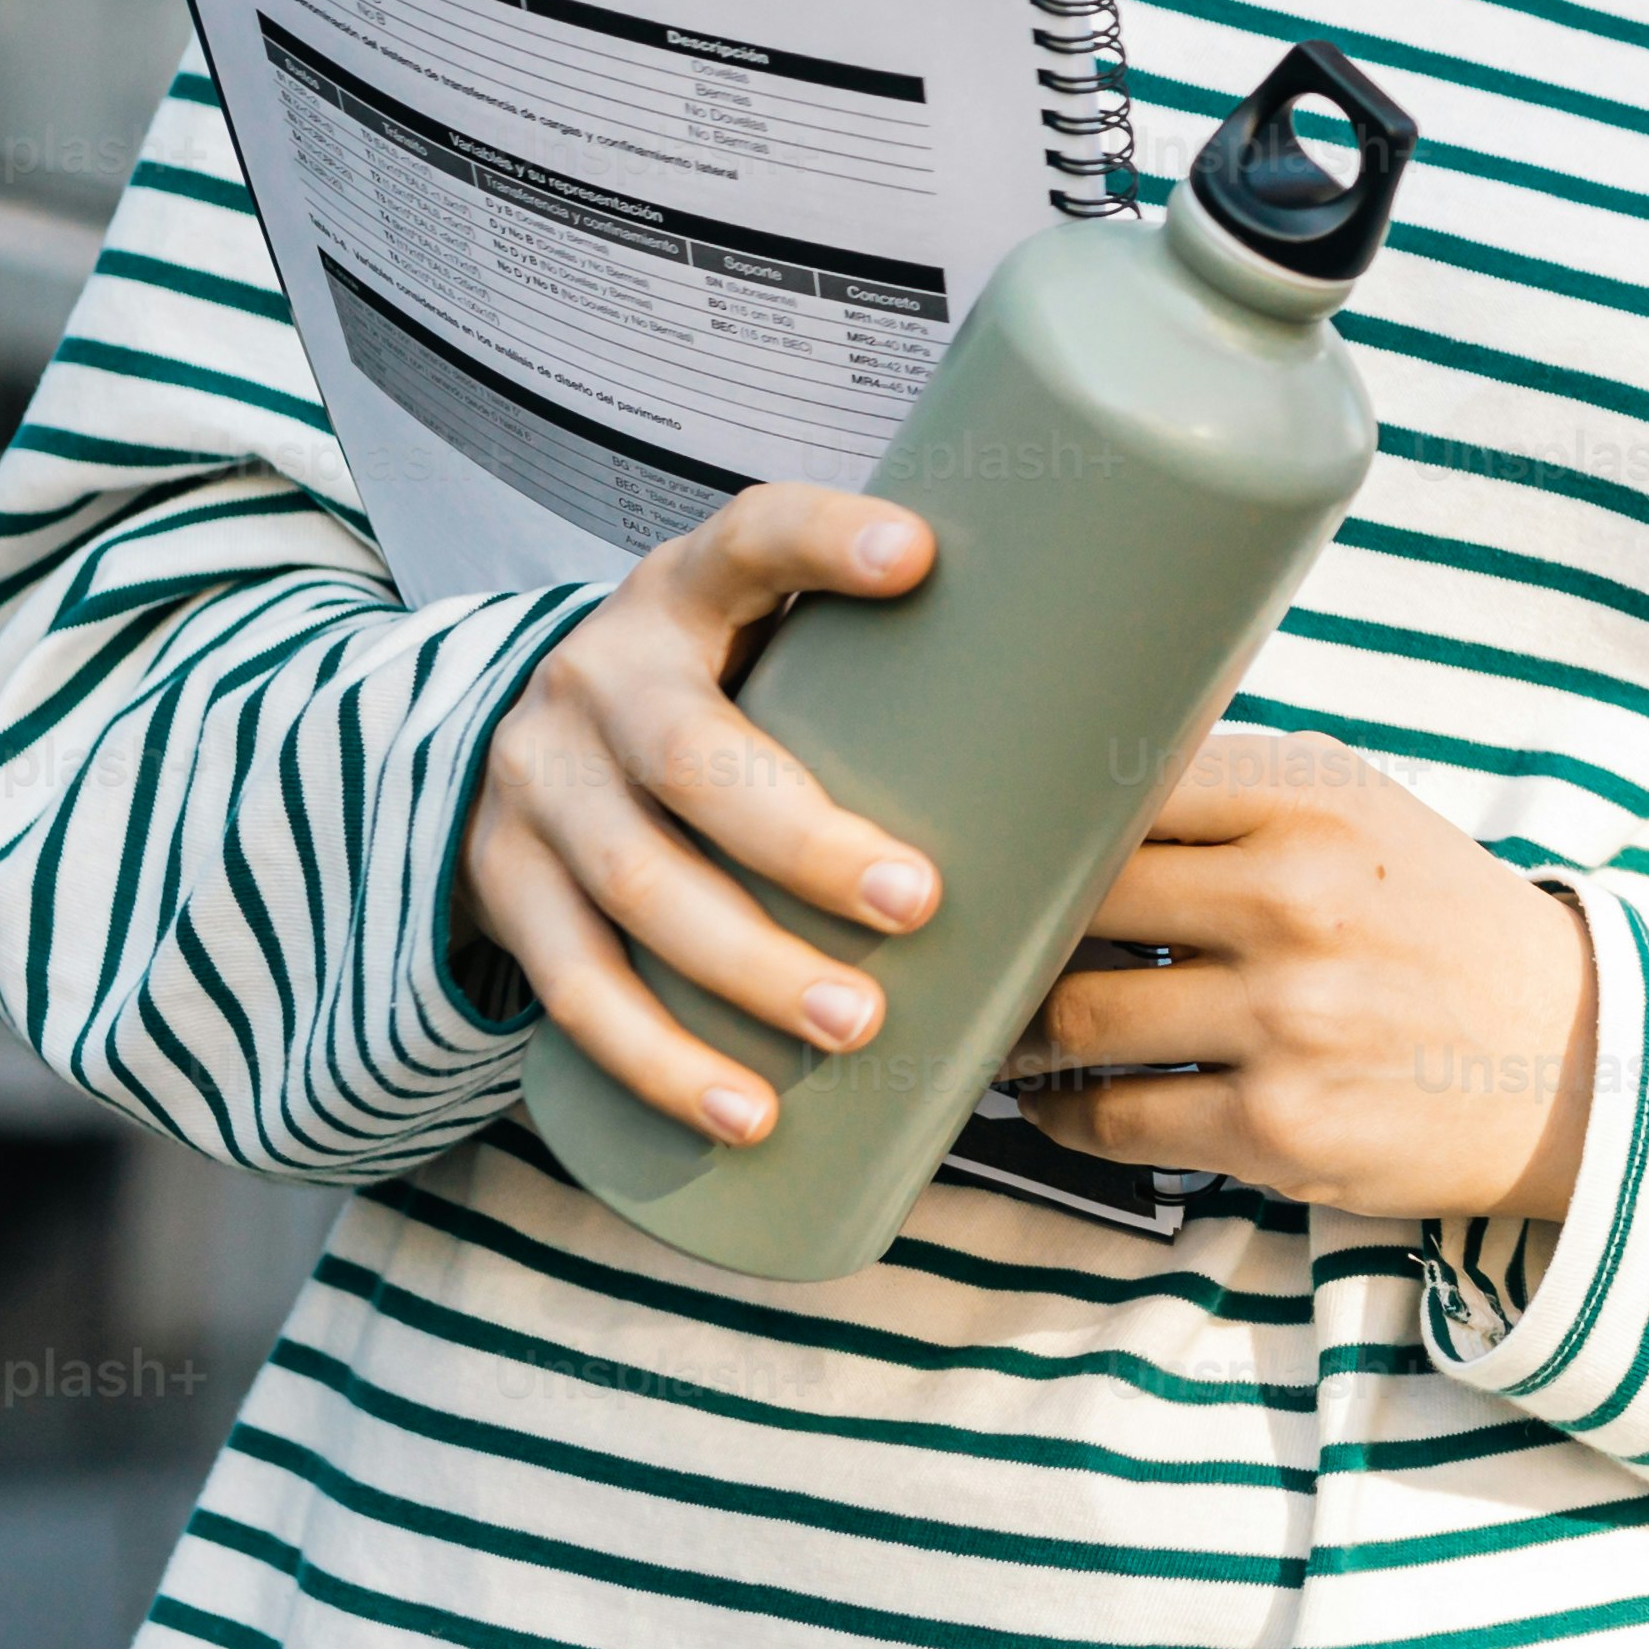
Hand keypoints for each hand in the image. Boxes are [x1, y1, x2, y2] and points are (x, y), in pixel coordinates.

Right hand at [459, 486, 944, 1143]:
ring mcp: (537, 784)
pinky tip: (742, 1112)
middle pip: (691, 756)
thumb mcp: (779, 639)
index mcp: (689, 588)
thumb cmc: (727, 690)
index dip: (826, 539)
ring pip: (634, 885)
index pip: (752, 536)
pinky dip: (658, 1059)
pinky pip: (574, 986)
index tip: (920, 555)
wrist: (520, 734)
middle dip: (806, 842)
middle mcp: (599, 674)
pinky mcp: (501, 886)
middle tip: (919, 904)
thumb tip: (1147, 704)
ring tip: (853, 1028)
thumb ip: (902, 661)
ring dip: (745, 970)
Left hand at [1003, 729, 1599, 1220]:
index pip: (1121, 791)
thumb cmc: (1438, 925)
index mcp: (1315, 804)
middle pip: (1076, 905)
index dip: (1047, 824)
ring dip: (1024, 1036)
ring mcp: (1285, 1020)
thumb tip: (1074, 796)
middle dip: (1017, 933)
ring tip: (1011, 1030)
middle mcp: (1296, 902)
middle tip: (980, 946)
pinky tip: (1063, 1103)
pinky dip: (1065, 1119)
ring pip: (1075, 1024)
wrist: (1571, 1060)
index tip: (1005, 846)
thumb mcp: (1366, 816)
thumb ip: (1239, 792)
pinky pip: (1114, 1124)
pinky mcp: (1278, 1128)